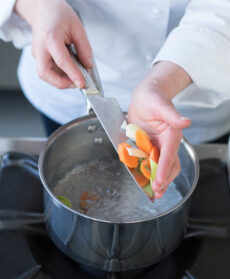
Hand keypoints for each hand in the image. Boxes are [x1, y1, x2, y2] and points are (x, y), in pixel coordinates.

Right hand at [15, 0, 92, 88]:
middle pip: (45, 73)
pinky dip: (58, 75)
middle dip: (61, 83)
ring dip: (60, 80)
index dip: (73, 75)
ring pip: (45, 75)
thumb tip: (89, 66)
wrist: (43, 9)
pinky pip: (47, 71)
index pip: (62, 61)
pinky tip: (68, 70)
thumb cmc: (59, 15)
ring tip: (74, 75)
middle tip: (77, 83)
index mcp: (51, 37)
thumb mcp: (77, 28)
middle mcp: (40, 47)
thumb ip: (84, 48)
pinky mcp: (38, 57)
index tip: (82, 84)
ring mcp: (36, 53)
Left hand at [128, 61, 191, 198]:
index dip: (164, 169)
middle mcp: (167, 143)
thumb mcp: (160, 105)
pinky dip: (148, 172)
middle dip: (163, 180)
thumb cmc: (153, 98)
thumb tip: (186, 122)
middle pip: (169, 165)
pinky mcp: (150, 147)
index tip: (159, 182)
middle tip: (156, 192)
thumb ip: (172, 114)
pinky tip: (143, 179)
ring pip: (161, 167)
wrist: (144, 98)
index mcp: (171, 134)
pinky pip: (150, 162)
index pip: (169, 155)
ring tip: (153, 192)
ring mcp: (158, 146)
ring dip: (158, 179)